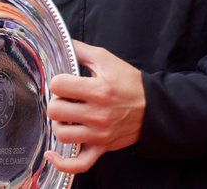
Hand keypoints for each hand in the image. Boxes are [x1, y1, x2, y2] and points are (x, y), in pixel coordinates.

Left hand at [45, 40, 145, 173]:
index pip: (58, 85)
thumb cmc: (130, 83)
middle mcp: (98, 114)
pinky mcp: (102, 147)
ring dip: (59, 124)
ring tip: (66, 117)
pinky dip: (62, 162)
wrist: (154, 107)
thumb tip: (62, 42)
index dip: (58, 81)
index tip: (65, 82)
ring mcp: (99, 134)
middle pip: (56, 110)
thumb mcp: (107, 60)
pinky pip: (79, 164)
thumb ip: (81, 50)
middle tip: (65, 99)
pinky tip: (52, 154)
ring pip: (62, 134)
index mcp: (98, 90)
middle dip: (56, 101)